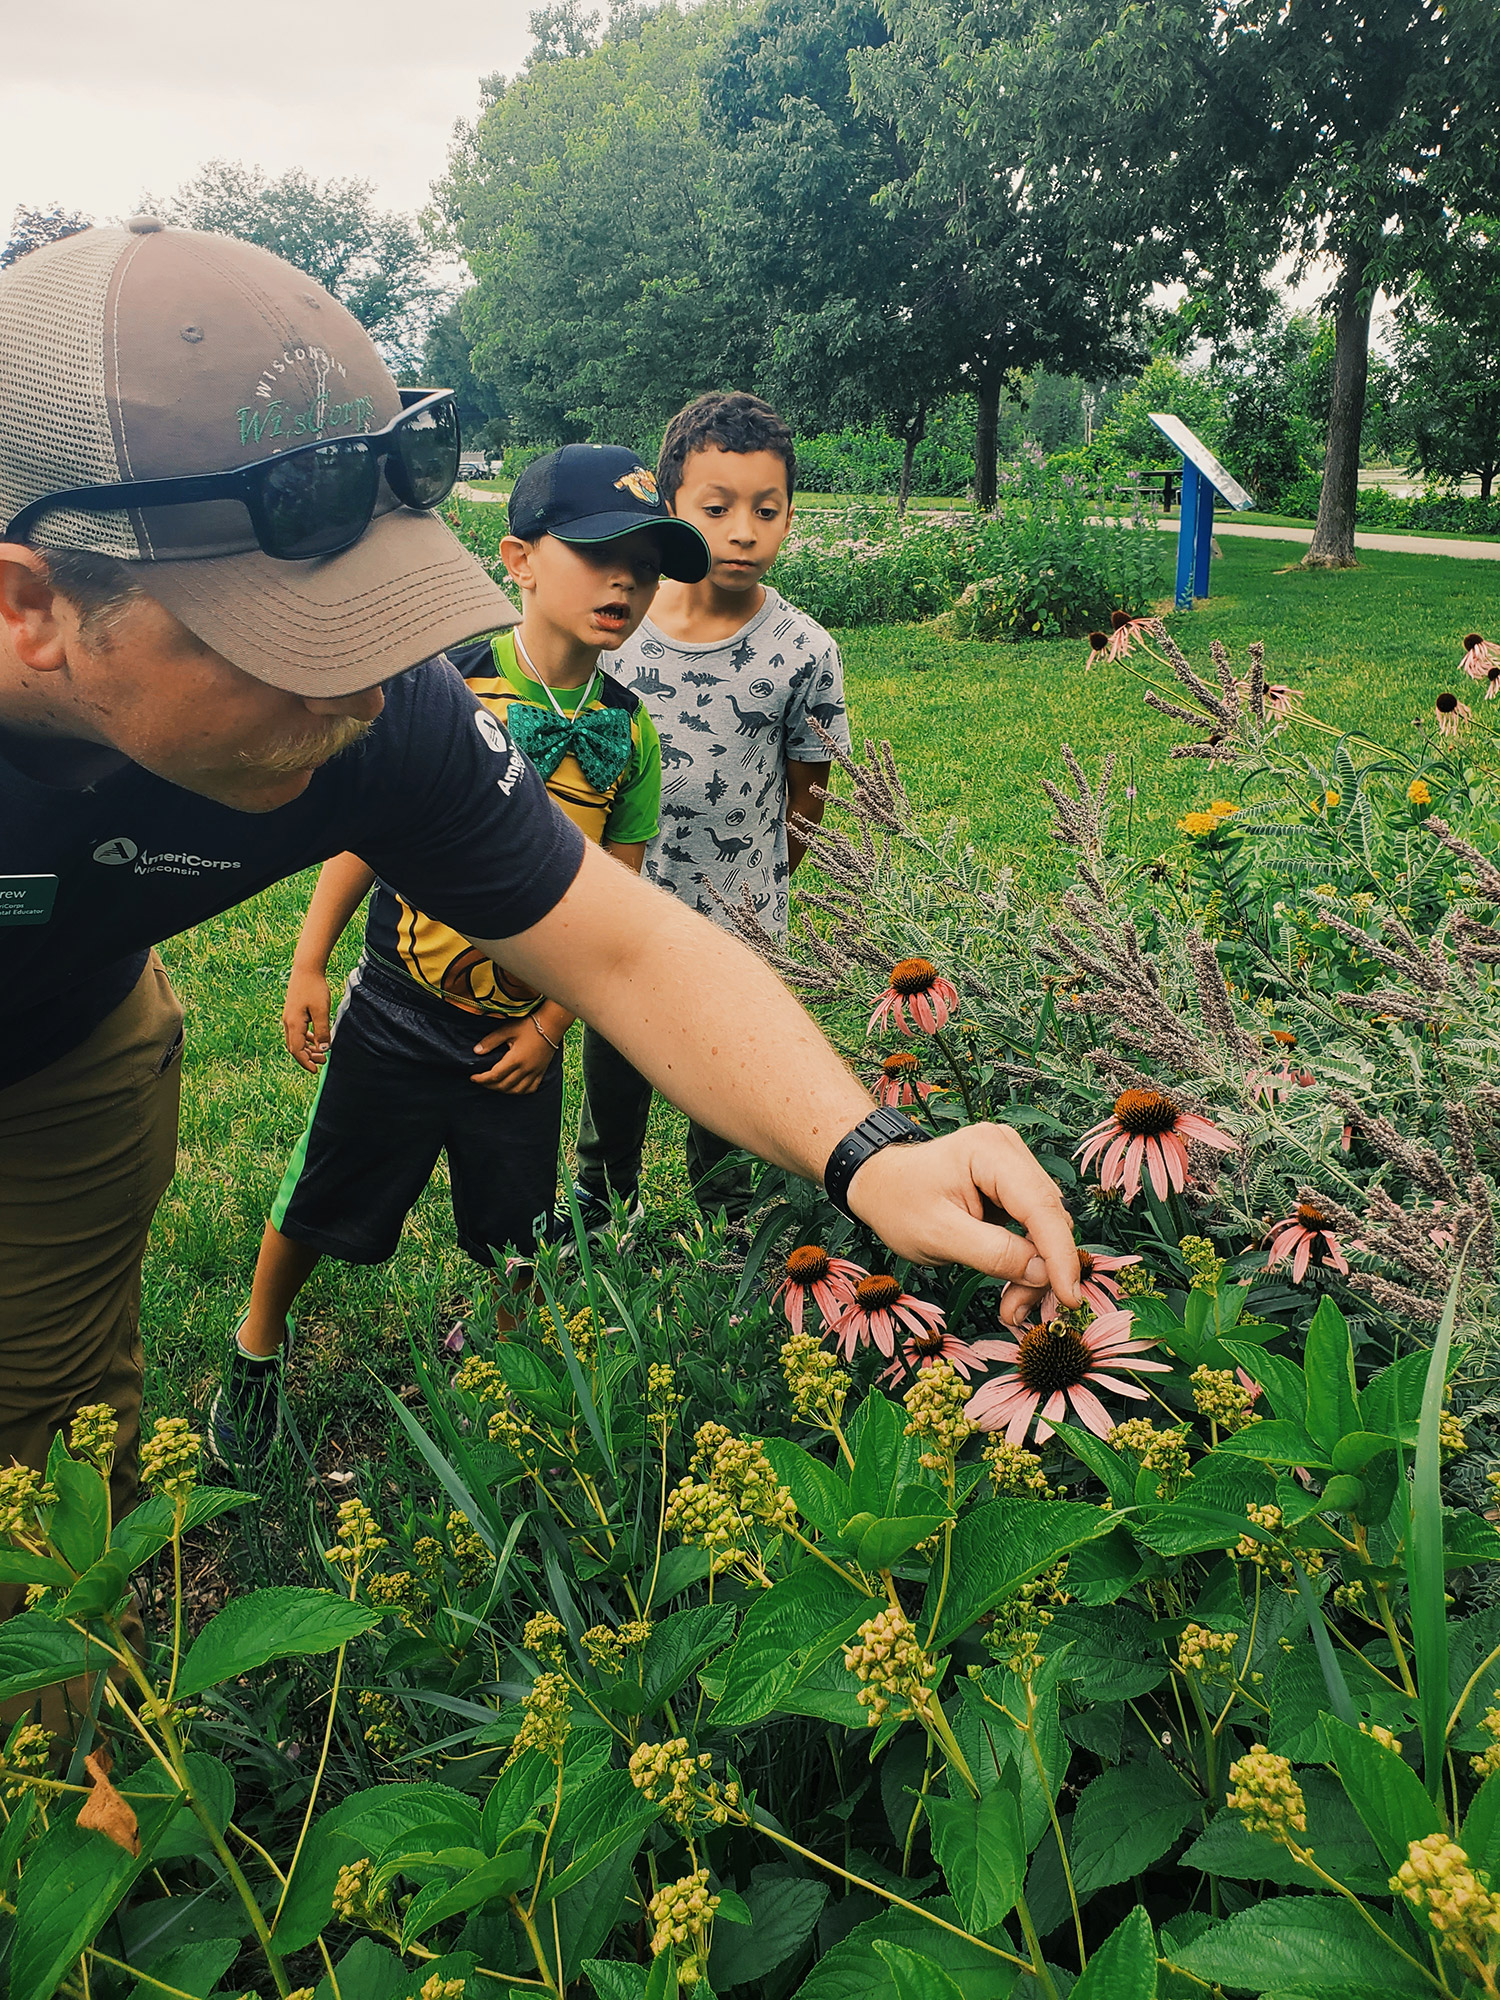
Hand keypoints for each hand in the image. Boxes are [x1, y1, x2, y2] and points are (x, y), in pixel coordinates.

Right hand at [283, 964, 331, 1072]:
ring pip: (295, 1040)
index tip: (315, 1070)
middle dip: (308, 1057)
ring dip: (307, 1048)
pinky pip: (297, 1031)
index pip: (297, 1050)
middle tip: (324, 1061)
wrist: (306, 969)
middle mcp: (288, 1022)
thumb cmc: (315, 988)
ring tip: (322, 1052)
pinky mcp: (293, 1012)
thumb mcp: (322, 1011)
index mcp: (293, 1024)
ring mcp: (289, 1017)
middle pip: (294, 1047)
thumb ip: (322, 1031)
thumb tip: (323, 1049)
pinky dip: (306, 1039)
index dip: (305, 1062)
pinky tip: (316, 1038)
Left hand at [470, 1015, 557, 1093]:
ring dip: (503, 1090)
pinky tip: (513, 1088)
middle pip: (504, 1085)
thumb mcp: (507, 1030)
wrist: (552, 1024)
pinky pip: (530, 1088)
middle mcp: (525, 1069)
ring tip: (494, 1085)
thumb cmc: (529, 1025)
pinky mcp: (541, 1072)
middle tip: (480, 1081)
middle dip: (489, 1085)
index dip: (481, 1079)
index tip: (473, 1077)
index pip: (494, 1075)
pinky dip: (520, 1091)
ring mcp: (535, 1072)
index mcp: (515, 1059)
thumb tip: (476, 1051)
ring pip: (516, 1090)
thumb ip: (491, 1041)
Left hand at [846, 1122, 1080, 1319]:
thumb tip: (1044, 1274)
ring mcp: (1013, 1165)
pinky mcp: (1012, 1185)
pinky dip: (1027, 1259)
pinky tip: (1013, 1283)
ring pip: (1046, 1227)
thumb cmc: (897, 1203)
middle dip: (1041, 1270)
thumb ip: (992, 1253)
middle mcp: (1009, 1150)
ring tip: (1010, 1305)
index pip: (1040, 1206)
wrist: (878, 1184)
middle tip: (1015, 1312)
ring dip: (1035, 1270)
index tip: (1069, 1297)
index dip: (1059, 1255)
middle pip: (1049, 1218)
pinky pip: (1035, 1226)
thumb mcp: (938, 1236)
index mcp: (989, 1151)